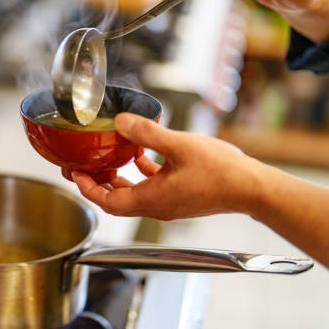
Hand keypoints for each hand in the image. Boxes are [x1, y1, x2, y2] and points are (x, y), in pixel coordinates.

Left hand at [72, 113, 261, 219]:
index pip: (106, 201)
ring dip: (117, 176)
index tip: (74, 172)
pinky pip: (152, 186)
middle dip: (97, 181)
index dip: (87, 188)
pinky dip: (141, 171)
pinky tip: (142, 153)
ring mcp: (169, 203)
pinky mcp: (180, 196)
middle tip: (83, 164)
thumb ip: (146, 133)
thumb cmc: (222, 172)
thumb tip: (120, 121)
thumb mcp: (179, 146)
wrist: (253, 189)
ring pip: (133, 192)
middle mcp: (157, 206)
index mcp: (151, 199)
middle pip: (116, 198)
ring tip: (107, 156)